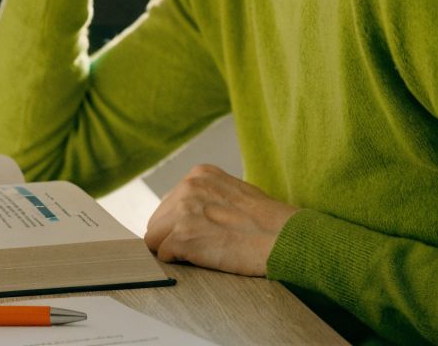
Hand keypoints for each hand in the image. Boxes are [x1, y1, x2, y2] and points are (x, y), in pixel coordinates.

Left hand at [143, 164, 299, 276]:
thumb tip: (186, 212)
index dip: (178, 222)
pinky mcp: (182, 237)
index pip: (170, 202)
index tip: (194, 233)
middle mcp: (187, 188)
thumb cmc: (267, 220)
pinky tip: (200, 261)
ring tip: (198, 255)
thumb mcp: (234, 191)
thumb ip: (208, 196)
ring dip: (172, 249)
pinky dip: (177, 262)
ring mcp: (183, 212)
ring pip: (154, 237)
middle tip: (195, 248)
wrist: (283, 237)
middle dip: (170, 236)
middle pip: (157, 220)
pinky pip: (162, 255)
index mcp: (199, 175)